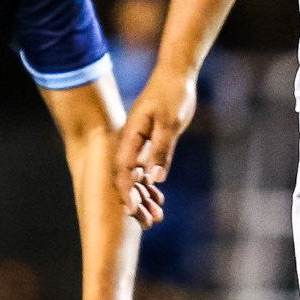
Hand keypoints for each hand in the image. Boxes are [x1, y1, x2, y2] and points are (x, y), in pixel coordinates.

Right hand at [115, 66, 196, 219]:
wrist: (176, 75)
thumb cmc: (173, 95)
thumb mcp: (170, 123)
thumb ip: (163, 150)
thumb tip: (156, 178)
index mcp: (131, 135)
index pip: (124, 169)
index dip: (126, 192)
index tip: (131, 211)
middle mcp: (130, 140)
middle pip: (125, 176)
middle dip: (132, 200)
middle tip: (146, 223)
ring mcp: (137, 141)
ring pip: (133, 175)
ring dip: (141, 196)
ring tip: (154, 216)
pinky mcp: (147, 141)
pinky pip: (142, 168)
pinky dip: (147, 184)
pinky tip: (156, 198)